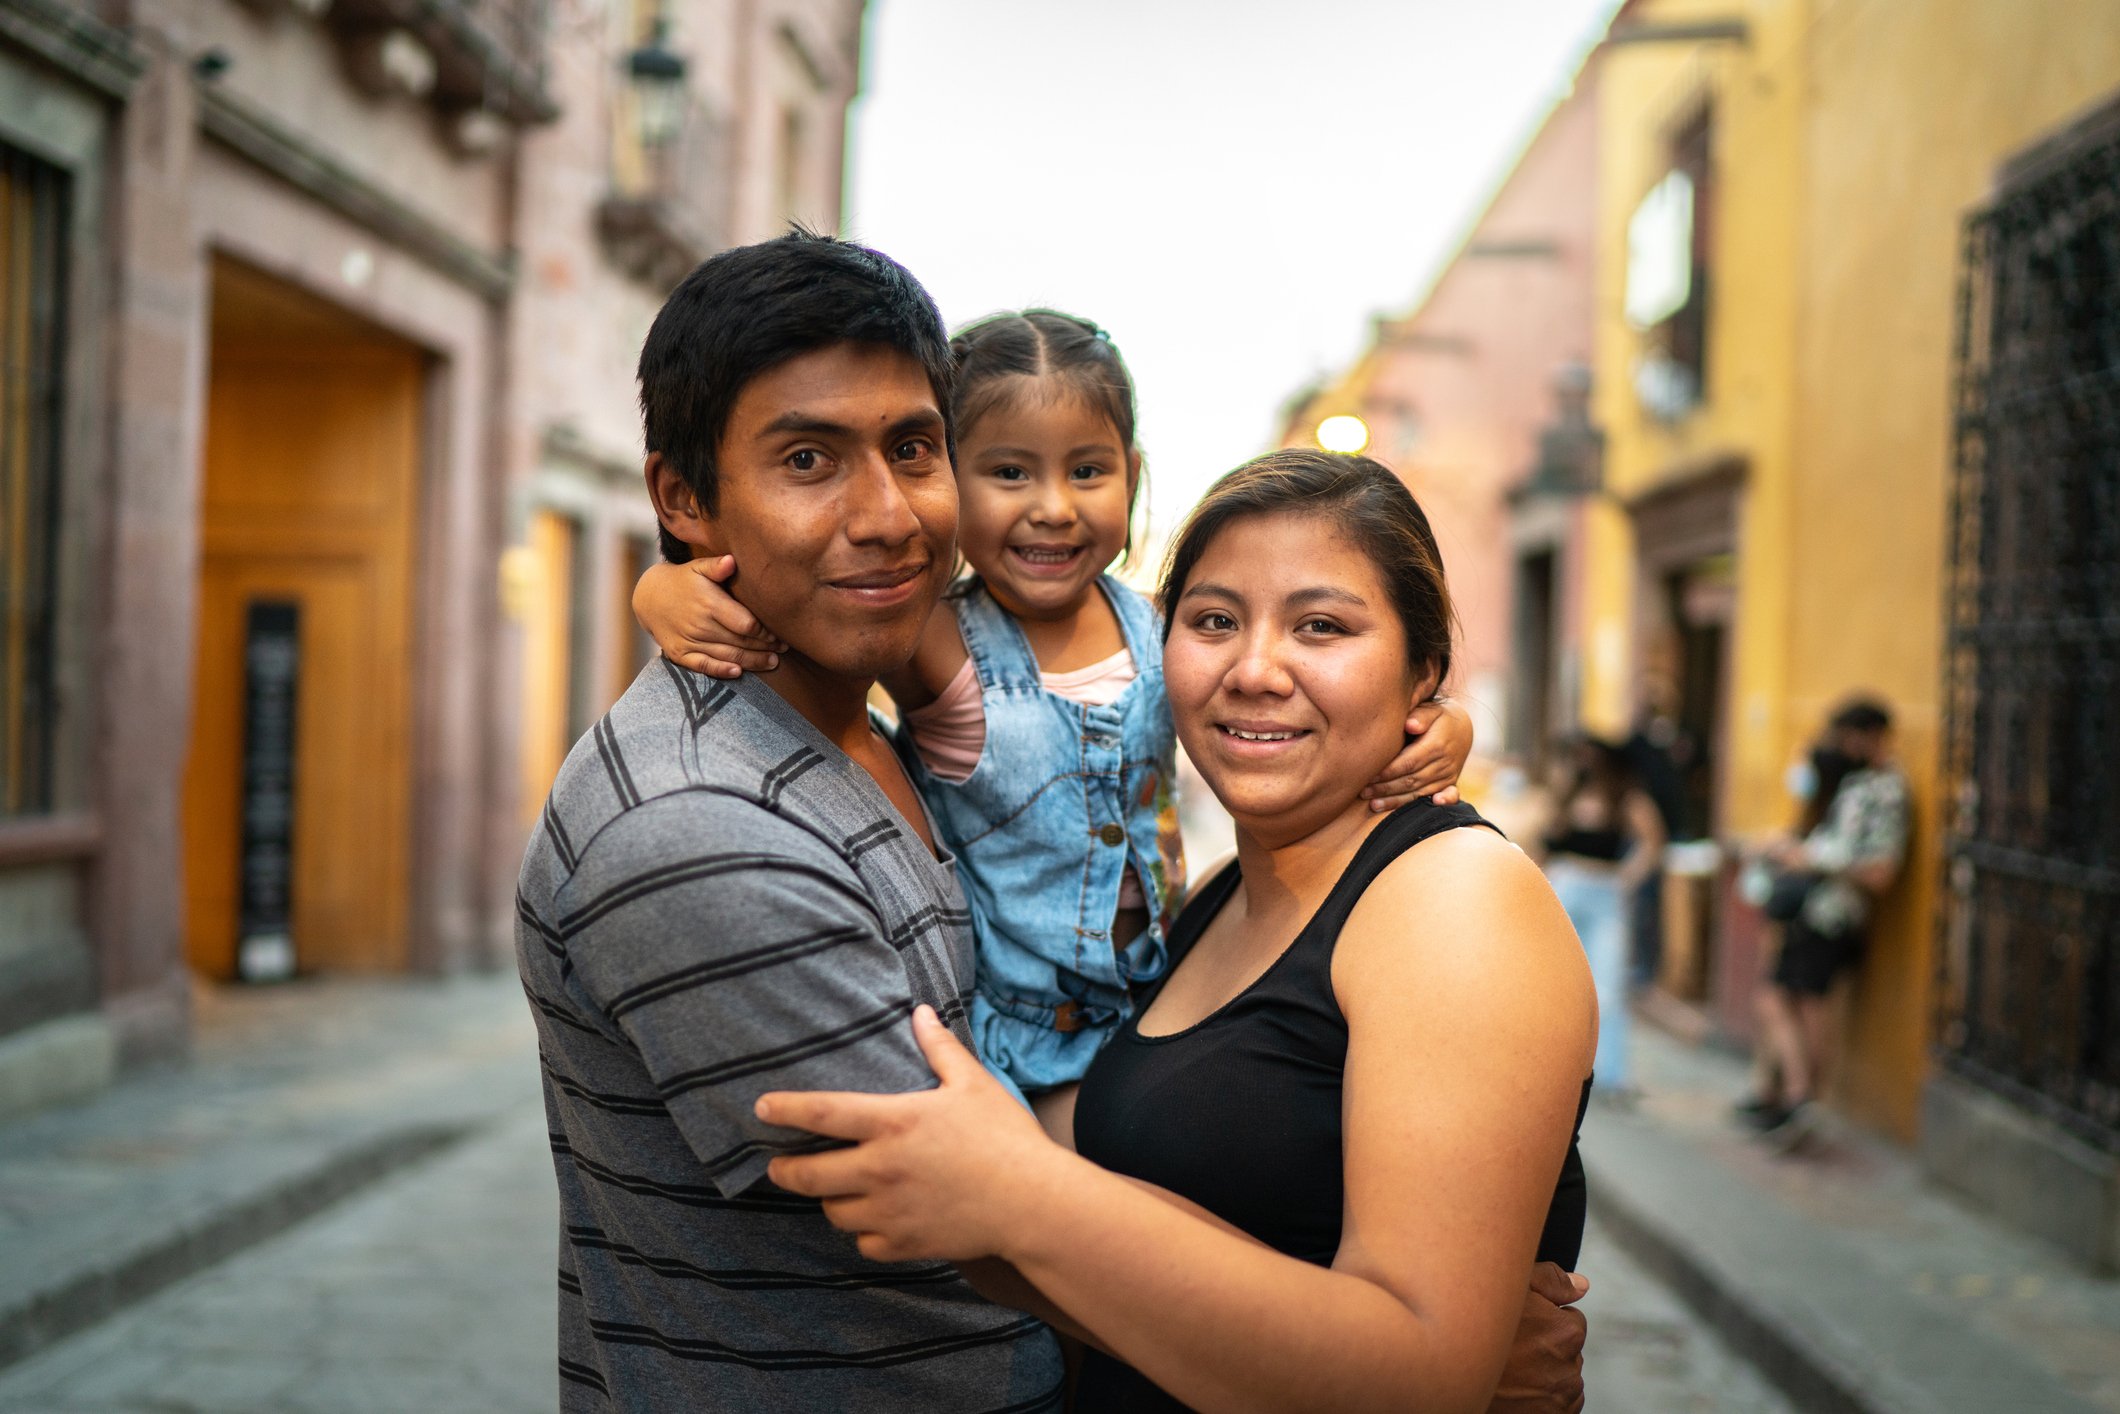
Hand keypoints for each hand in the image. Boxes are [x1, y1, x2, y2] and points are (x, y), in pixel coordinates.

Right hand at [633, 555, 785, 679]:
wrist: (649, 598)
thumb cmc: (683, 581)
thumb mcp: (697, 568)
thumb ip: (717, 566)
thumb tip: (732, 560)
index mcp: (709, 603)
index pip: (746, 623)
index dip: (765, 631)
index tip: (779, 632)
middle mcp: (700, 625)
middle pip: (740, 642)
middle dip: (765, 647)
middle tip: (783, 649)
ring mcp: (689, 641)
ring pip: (728, 656)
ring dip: (753, 662)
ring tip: (773, 662)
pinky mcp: (679, 654)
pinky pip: (704, 666)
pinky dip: (722, 671)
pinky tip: (739, 673)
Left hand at [758, 1006, 1061, 1263]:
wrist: (1033, 1202)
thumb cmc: (1005, 1137)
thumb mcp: (973, 1083)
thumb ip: (939, 1048)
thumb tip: (920, 1012)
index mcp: (894, 1122)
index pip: (821, 1113)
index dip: (784, 1109)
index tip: (760, 1108)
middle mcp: (881, 1169)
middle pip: (808, 1174)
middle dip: (785, 1170)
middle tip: (778, 1165)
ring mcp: (890, 1211)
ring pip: (833, 1211)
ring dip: (830, 1199)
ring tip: (836, 1189)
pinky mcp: (905, 1243)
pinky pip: (864, 1243)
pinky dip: (864, 1233)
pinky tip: (875, 1220)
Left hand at [1364, 697, 1473, 811]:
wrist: (1462, 728)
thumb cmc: (1437, 717)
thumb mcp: (1431, 710)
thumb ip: (1420, 715)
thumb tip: (1410, 724)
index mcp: (1436, 744)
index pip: (1408, 762)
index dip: (1388, 771)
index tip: (1368, 775)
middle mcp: (1444, 762)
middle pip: (1411, 780)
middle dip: (1386, 788)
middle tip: (1363, 792)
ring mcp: (1448, 775)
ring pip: (1420, 792)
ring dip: (1397, 801)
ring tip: (1373, 804)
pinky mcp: (1450, 783)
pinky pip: (1446, 797)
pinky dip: (1441, 803)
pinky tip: (1431, 806)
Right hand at [1489, 1263, 1587, 1412]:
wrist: (1450, 1375)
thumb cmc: (1474, 1326)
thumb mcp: (1509, 1287)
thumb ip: (1550, 1280)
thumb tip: (1581, 1285)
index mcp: (1565, 1332)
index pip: (1570, 1320)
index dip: (1544, 1319)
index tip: (1522, 1324)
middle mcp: (1568, 1367)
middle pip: (1566, 1350)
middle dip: (1546, 1346)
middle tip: (1513, 1346)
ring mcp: (1559, 1397)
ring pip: (1562, 1377)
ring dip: (1545, 1372)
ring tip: (1511, 1368)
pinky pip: (1558, 1403)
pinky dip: (1543, 1397)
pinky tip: (1518, 1386)